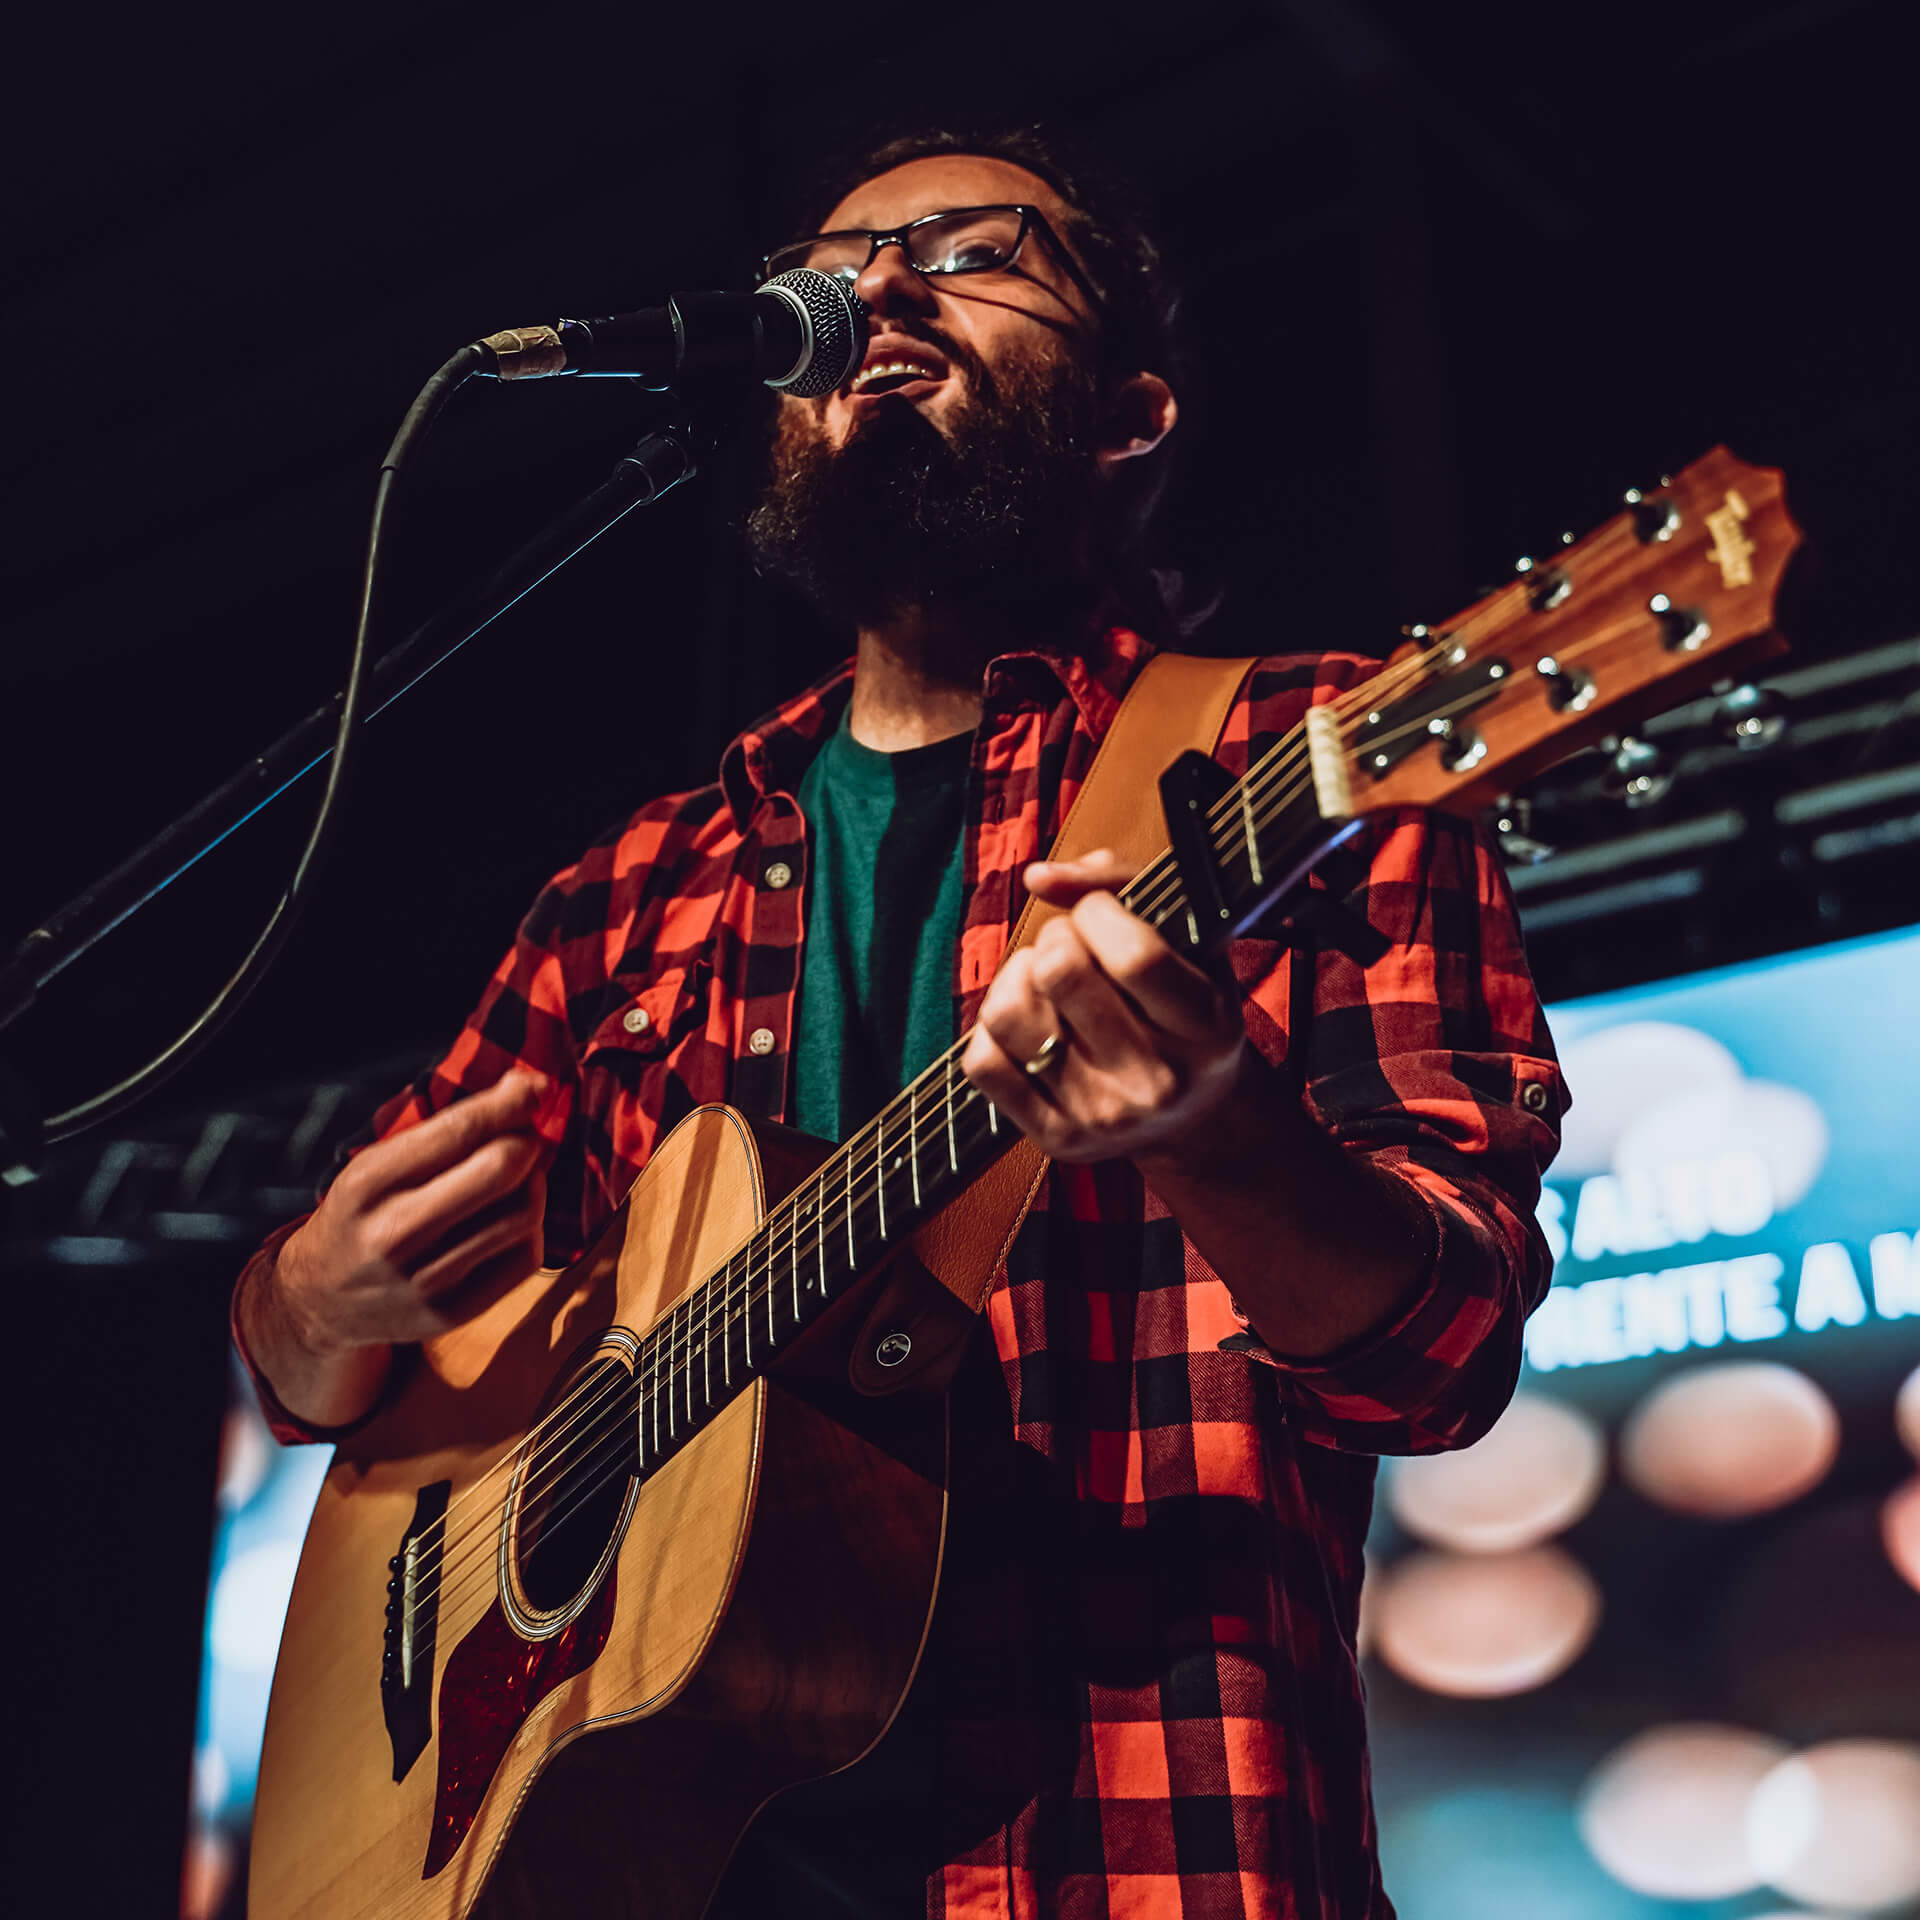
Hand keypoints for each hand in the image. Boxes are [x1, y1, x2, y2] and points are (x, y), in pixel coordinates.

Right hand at [275, 1071, 551, 1355]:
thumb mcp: (377, 1163)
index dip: (511, 1103)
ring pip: (523, 1214)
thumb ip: (445, 1129)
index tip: (534, 1087)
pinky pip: (524, 1259)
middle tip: (523, 1137)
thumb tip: (525, 1089)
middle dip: (527, 1142)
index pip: (461, 1130)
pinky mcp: (451, 1313)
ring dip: (534, 1184)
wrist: (321, 1300)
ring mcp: (425, 1279)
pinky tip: (509, 1218)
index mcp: (369, 1183)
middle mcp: (394, 1234)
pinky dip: (531, 1228)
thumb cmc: (361, 1216)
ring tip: (516, 1178)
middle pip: (501, 1170)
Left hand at [962, 851, 1246, 1164]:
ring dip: (1017, 978)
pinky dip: (992, 1028)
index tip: (1100, 911)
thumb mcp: (1188, 938)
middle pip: (1060, 973)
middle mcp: (1156, 1080)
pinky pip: (982, 1062)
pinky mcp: (1057, 1138)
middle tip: (1073, 946)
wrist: (1195, 1117)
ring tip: (1045, 981)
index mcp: (1205, 1026)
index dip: (1098, 911)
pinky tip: (1029, 1021)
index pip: (1134, 955)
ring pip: (1008, 1013)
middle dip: (1056, 937)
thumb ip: (1120, 882)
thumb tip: (1038, 877)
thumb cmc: (1185, 1005)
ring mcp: (1103, 1115)